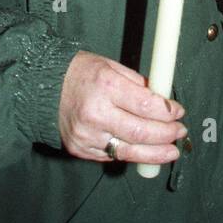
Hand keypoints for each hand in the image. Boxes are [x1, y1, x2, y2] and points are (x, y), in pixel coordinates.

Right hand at [57, 51, 186, 164]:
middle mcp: (96, 113)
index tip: (179, 112)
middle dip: (166, 135)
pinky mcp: (80, 149)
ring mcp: (86, 135)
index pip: (147, 105)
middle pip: (141, 132)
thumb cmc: (80, 72)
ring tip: (172, 152)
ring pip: (128, 151)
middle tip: (180, 133)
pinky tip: (143, 150)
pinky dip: (130, 153)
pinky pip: (112, 156)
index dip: (168, 112)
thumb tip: (162, 101)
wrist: (42, 87)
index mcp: (106, 85)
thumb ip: (137, 84)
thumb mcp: (111, 66)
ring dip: (155, 154)